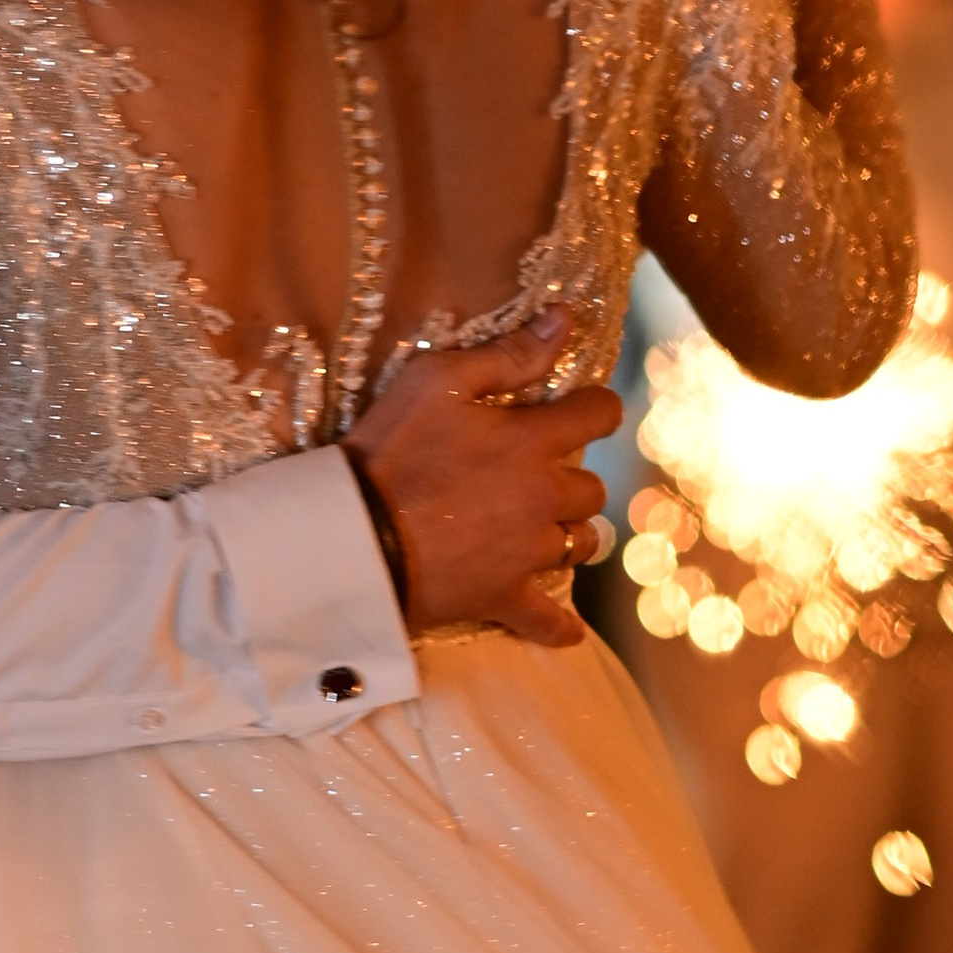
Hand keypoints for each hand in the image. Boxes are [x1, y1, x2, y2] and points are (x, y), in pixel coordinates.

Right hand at [345, 310, 621, 648]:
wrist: (352, 537)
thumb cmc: (390, 450)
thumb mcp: (437, 381)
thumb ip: (508, 354)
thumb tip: (565, 321)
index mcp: (534, 441)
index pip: (599, 415)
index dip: (594, 406)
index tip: (579, 408)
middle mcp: (545, 498)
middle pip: (593, 487)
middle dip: (571, 477)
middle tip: (536, 475)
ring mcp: (528, 553)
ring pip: (580, 544)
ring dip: (568, 534)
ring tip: (540, 530)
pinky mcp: (504, 598)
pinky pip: (548, 621)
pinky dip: (558, 627)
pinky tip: (566, 631)